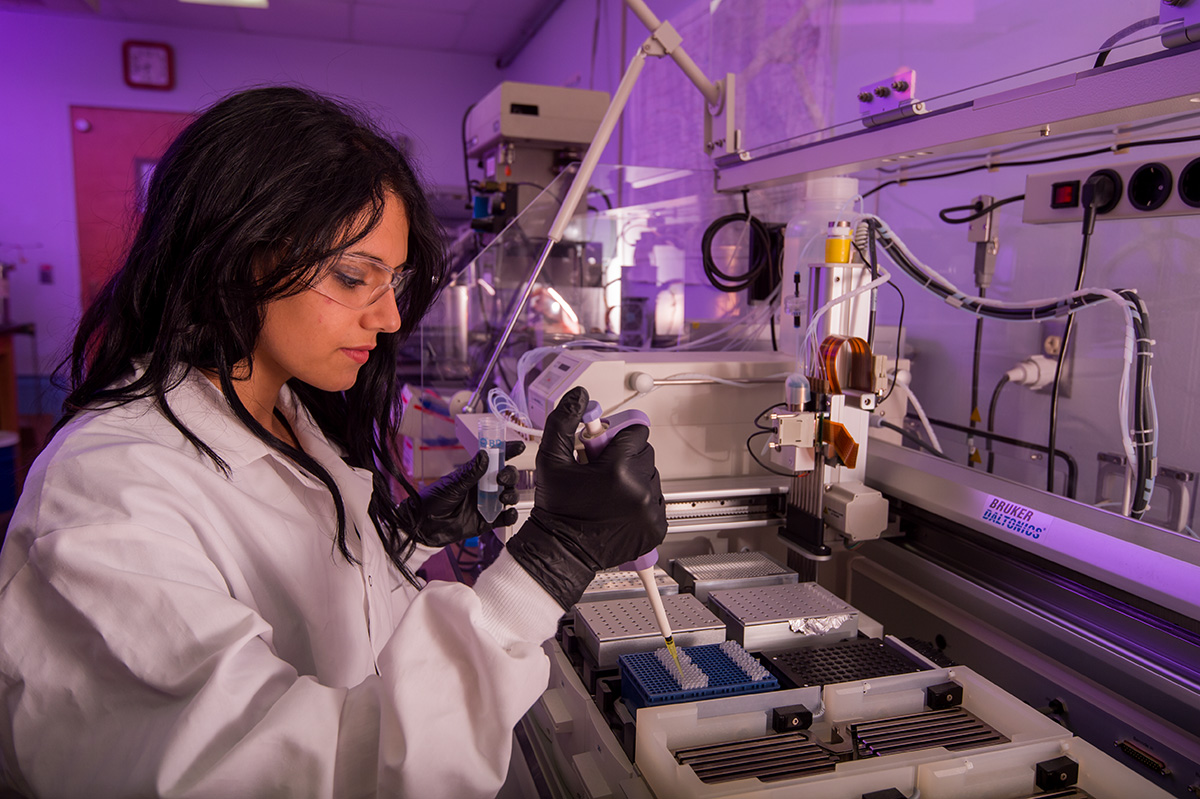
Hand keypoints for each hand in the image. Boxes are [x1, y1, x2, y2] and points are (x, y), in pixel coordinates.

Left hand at [400, 441, 523, 547]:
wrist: (423, 527)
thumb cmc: (433, 501)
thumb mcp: (452, 484)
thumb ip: (471, 472)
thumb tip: (485, 454)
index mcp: (474, 475)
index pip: (495, 460)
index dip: (508, 452)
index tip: (519, 446)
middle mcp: (483, 488)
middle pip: (506, 477)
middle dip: (510, 475)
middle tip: (501, 479)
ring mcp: (486, 504)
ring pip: (508, 496)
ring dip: (511, 494)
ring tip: (503, 498)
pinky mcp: (486, 521)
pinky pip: (503, 518)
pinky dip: (510, 516)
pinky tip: (508, 514)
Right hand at [507, 386, 666, 608]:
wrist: (561, 550)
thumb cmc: (557, 508)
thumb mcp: (551, 459)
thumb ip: (564, 422)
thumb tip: (579, 396)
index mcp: (618, 470)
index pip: (636, 432)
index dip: (617, 438)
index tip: (604, 449)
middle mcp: (640, 491)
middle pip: (645, 454)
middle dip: (626, 458)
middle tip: (602, 473)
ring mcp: (650, 511)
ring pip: (651, 477)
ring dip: (634, 480)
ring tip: (609, 493)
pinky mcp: (656, 528)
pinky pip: (656, 502)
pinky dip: (641, 503)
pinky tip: (619, 509)